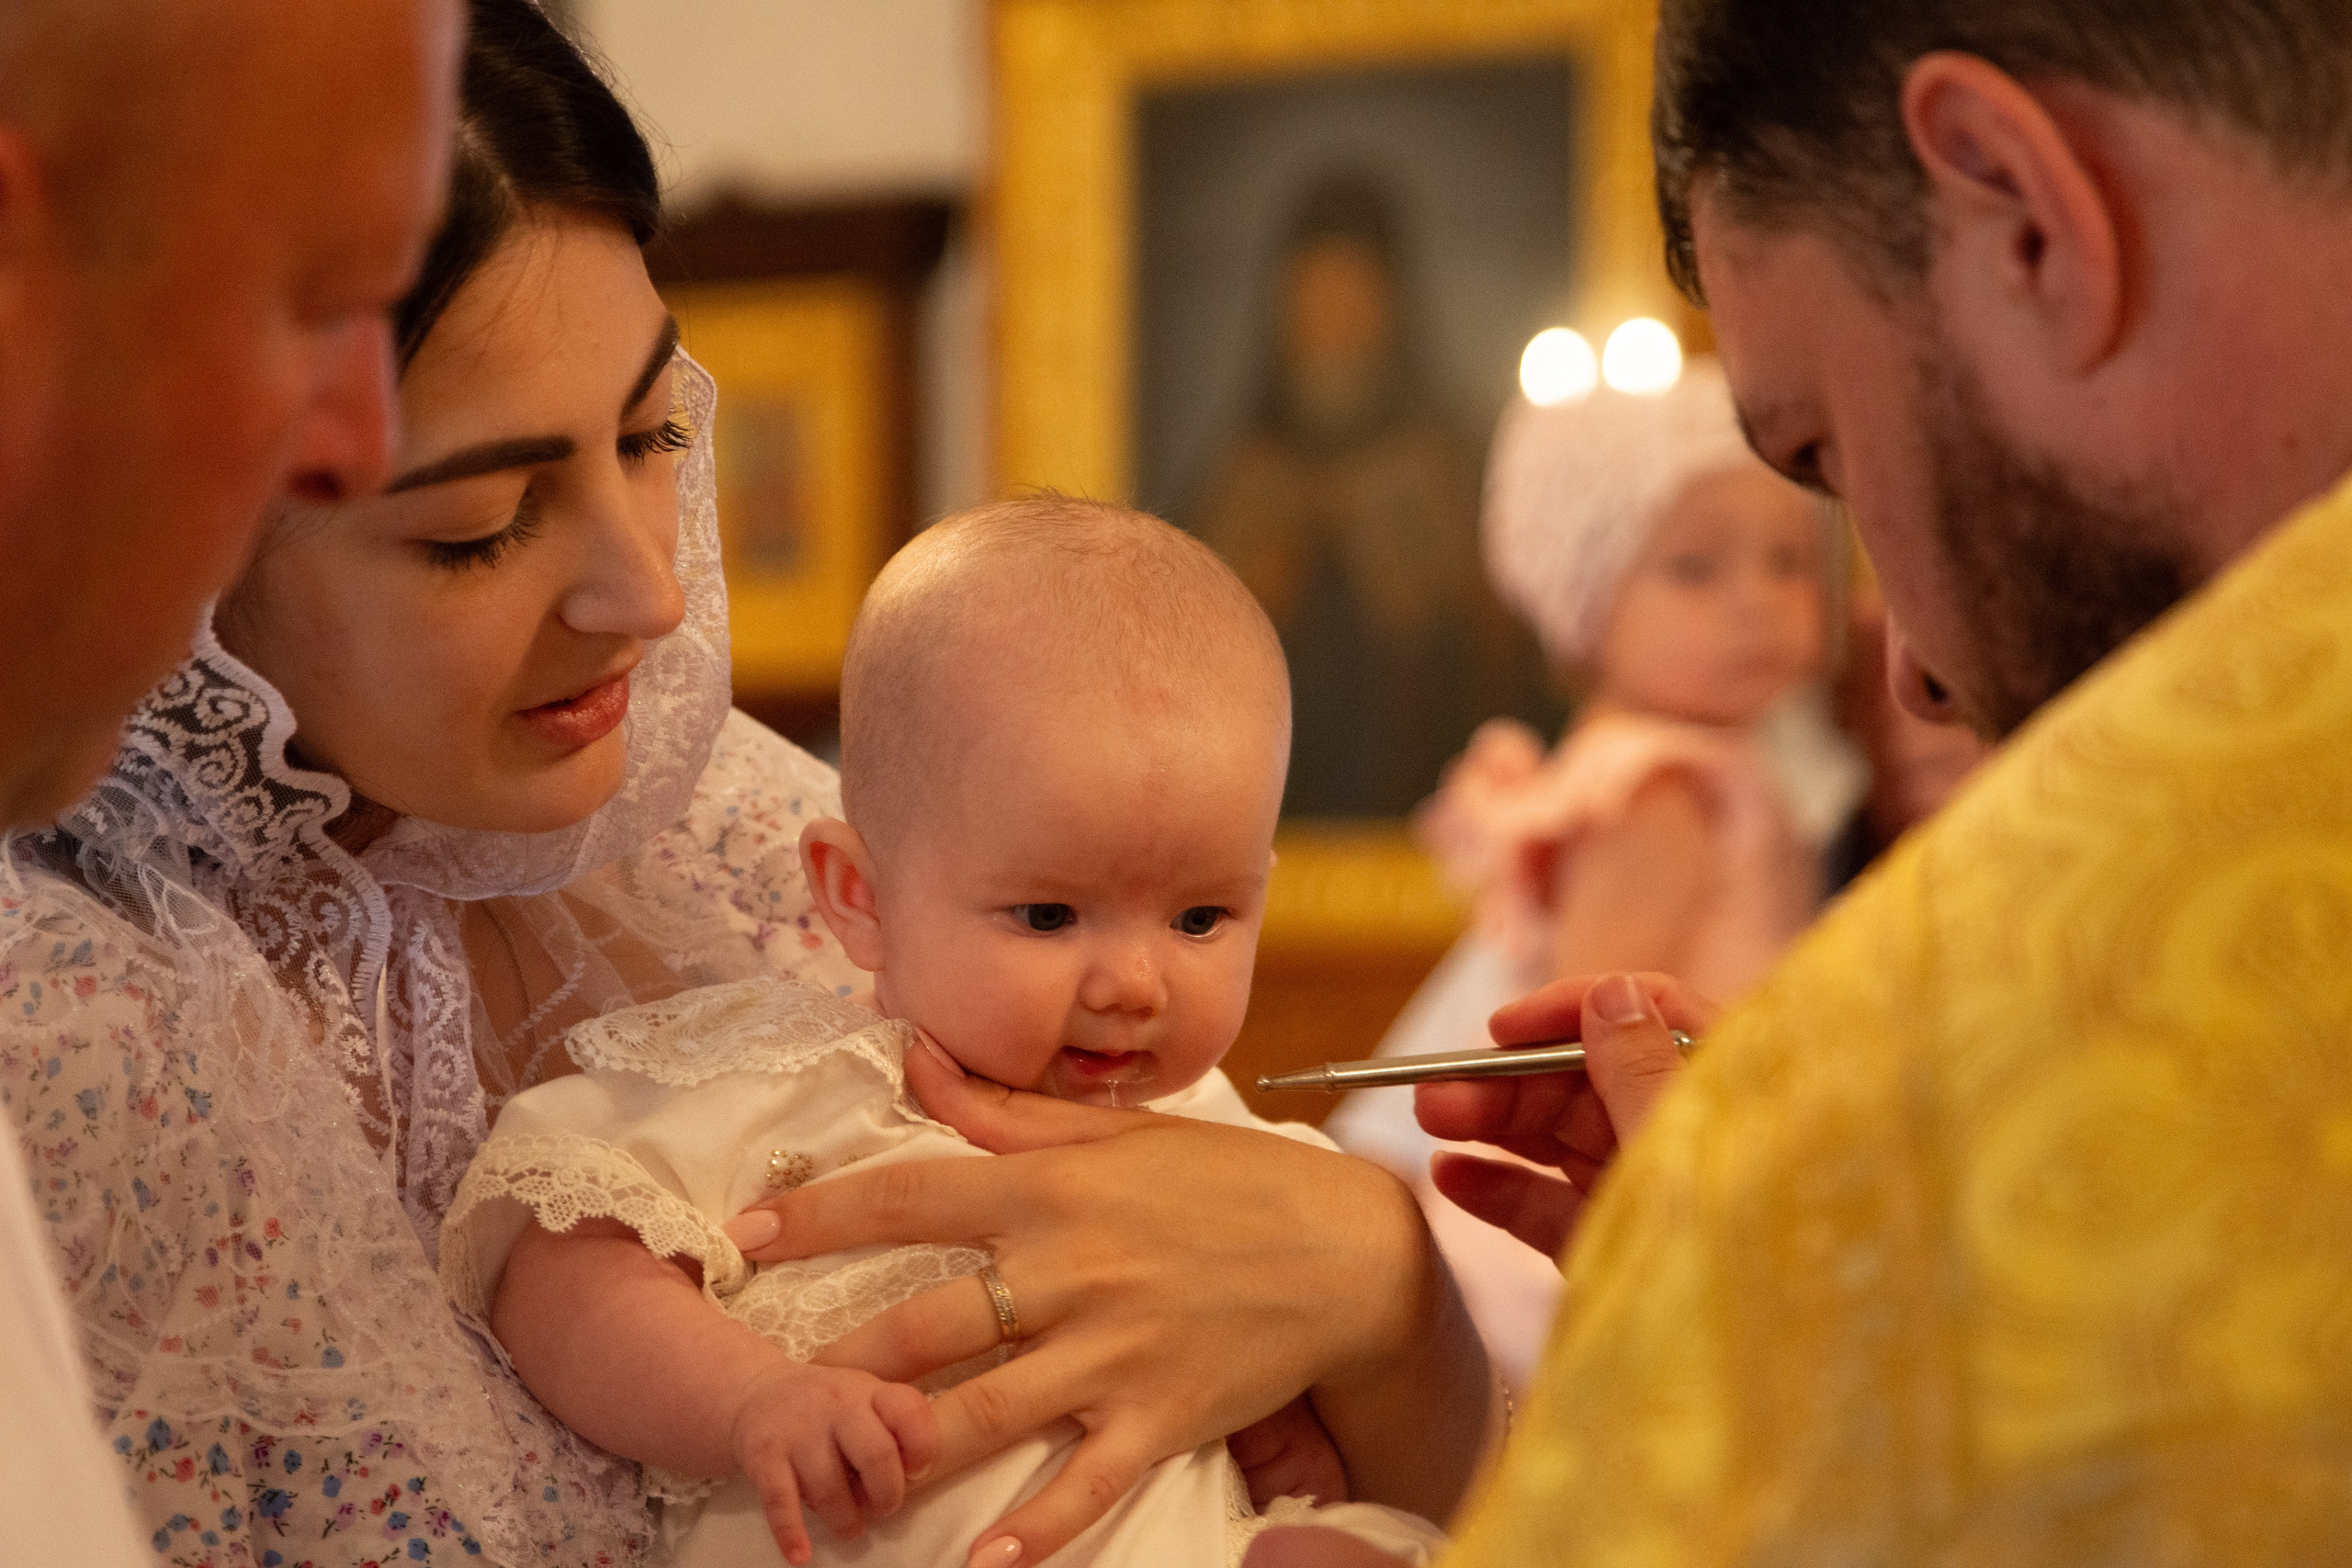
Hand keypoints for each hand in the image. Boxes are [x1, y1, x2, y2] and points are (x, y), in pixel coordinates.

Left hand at [722, 1038, 1477, 1567]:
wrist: (1348, 1253)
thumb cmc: (1229, 1181)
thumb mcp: (1121, 1130)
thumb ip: (1010, 1109)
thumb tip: (915, 1062)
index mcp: (1054, 1190)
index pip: (910, 1198)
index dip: (819, 1216)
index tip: (744, 1235)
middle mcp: (1070, 1271)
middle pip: (922, 1325)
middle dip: (834, 1364)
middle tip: (768, 1390)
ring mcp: (1113, 1351)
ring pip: (981, 1413)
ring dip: (900, 1450)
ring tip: (832, 1482)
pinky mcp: (1159, 1417)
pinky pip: (1083, 1485)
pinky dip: (1031, 1531)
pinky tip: (978, 1560)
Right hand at [727, 1358, 936, 1564]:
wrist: (758, 1391)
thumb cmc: (828, 1407)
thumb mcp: (866, 1399)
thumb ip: (896, 1427)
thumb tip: (916, 1474)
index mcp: (869, 1392)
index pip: (908, 1411)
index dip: (921, 1447)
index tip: (916, 1471)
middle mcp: (836, 1407)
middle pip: (875, 1454)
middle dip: (887, 1494)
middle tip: (883, 1509)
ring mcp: (798, 1431)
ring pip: (829, 1487)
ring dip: (845, 1519)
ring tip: (850, 1527)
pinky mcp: (764, 1457)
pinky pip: (779, 1501)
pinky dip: (791, 1533)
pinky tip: (801, 1555)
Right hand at [1415, 971, 1716, 1259]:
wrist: (1755, 1411)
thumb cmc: (1732, 1262)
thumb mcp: (1682, 1157)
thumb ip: (1643, 1074)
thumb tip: (1610, 991)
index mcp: (1724, 1094)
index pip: (1651, 1012)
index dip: (1572, 1010)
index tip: (1502, 1029)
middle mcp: (1687, 1132)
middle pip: (1591, 1079)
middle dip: (1510, 1078)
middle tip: (1433, 1093)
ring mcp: (1648, 1193)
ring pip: (1563, 1140)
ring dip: (1494, 1123)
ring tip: (1428, 1118)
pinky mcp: (1614, 1248)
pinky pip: (1554, 1209)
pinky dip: (1503, 1190)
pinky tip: (1451, 1175)